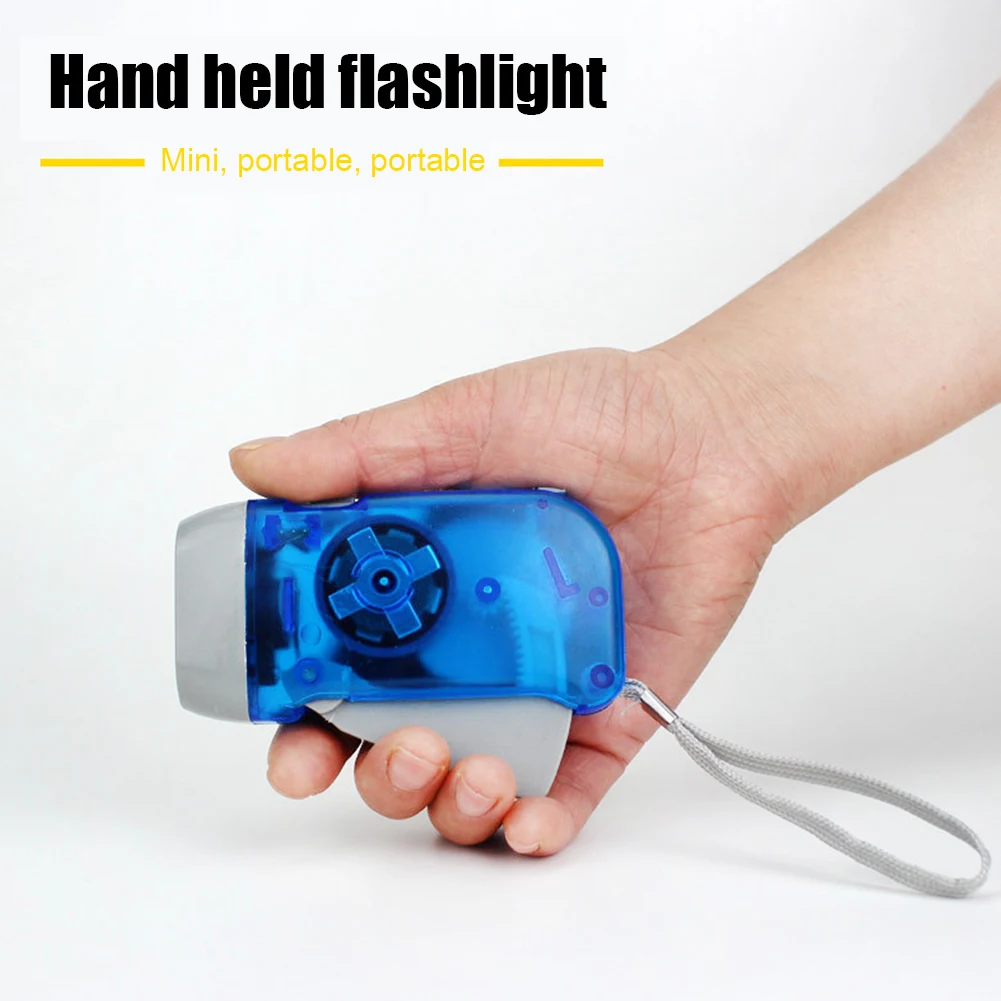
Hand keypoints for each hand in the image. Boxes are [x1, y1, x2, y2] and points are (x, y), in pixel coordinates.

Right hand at [230, 345, 786, 852]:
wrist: (708, 436)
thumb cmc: (591, 415)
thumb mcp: (465, 421)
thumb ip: (362, 454)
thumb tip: (257, 466)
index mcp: (418, 586)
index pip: (337, 672)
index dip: (302, 719)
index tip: (289, 742)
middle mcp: (466, 646)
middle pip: (390, 746)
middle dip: (377, 776)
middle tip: (399, 751)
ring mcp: (534, 685)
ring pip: (469, 782)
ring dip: (450, 804)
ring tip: (471, 771)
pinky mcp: (605, 712)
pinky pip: (569, 791)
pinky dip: (540, 824)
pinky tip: (528, 820)